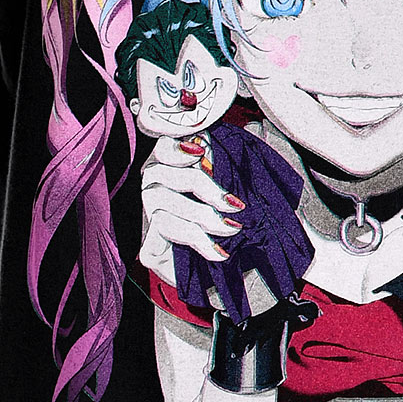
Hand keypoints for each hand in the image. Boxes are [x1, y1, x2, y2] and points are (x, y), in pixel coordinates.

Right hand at [138, 135, 239, 285]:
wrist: (218, 272)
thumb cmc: (225, 220)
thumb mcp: (232, 185)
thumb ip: (231, 161)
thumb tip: (252, 129)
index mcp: (170, 166)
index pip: (164, 146)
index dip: (179, 147)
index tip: (203, 151)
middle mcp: (154, 187)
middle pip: (165, 173)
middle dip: (204, 187)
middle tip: (235, 204)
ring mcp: (149, 216)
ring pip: (166, 205)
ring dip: (204, 216)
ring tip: (231, 228)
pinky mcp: (150, 247)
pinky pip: (167, 236)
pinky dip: (197, 242)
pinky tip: (218, 251)